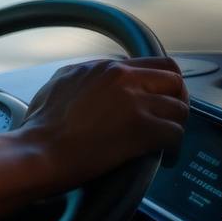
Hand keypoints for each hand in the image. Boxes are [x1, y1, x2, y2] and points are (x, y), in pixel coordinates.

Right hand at [20, 56, 188, 188]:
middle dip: (177, 99)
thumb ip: (87, 76)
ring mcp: (135, 101)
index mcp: (104, 66)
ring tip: (167, 141)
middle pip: (174, 79)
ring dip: (175, 126)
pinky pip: (176, 134)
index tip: (158, 99)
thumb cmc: (43, 124)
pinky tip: (164, 157)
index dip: (160, 84)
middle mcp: (123, 77)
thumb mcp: (60, 82)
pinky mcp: (142, 128)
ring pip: (180, 108)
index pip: (152, 64)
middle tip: (169, 118)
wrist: (41, 149)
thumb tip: (99, 81)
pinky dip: (173, 148)